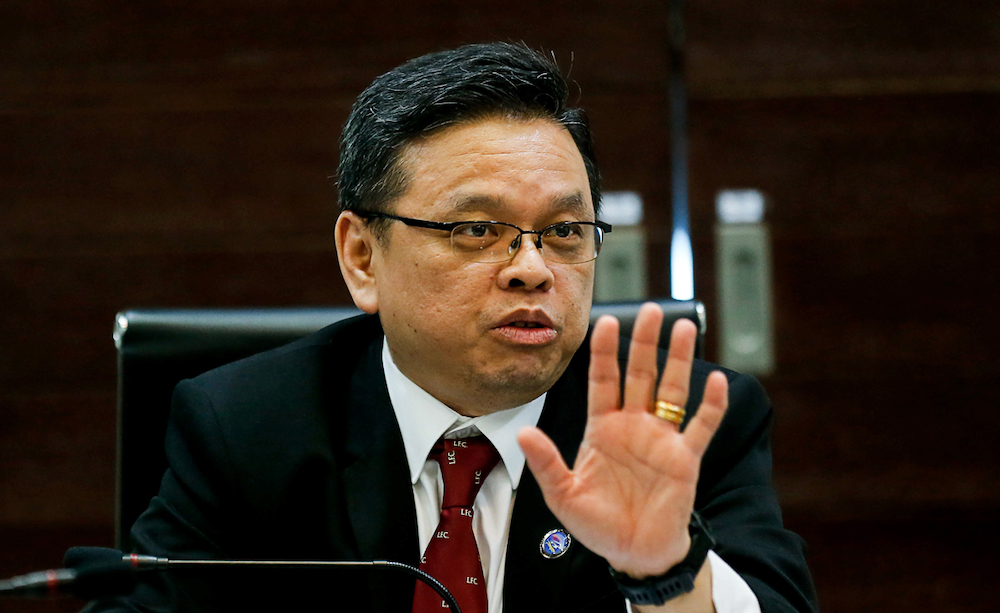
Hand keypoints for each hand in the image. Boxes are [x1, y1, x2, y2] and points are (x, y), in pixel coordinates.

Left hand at [518, 302, 728, 578]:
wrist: (633, 554)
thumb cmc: (596, 524)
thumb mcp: (563, 494)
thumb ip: (546, 462)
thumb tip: (522, 431)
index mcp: (602, 428)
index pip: (603, 380)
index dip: (605, 352)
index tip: (606, 322)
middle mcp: (633, 426)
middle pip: (640, 375)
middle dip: (644, 342)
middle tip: (650, 309)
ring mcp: (661, 440)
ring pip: (673, 391)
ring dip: (679, 360)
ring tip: (684, 328)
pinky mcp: (685, 459)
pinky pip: (700, 427)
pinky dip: (710, 405)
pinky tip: (715, 381)